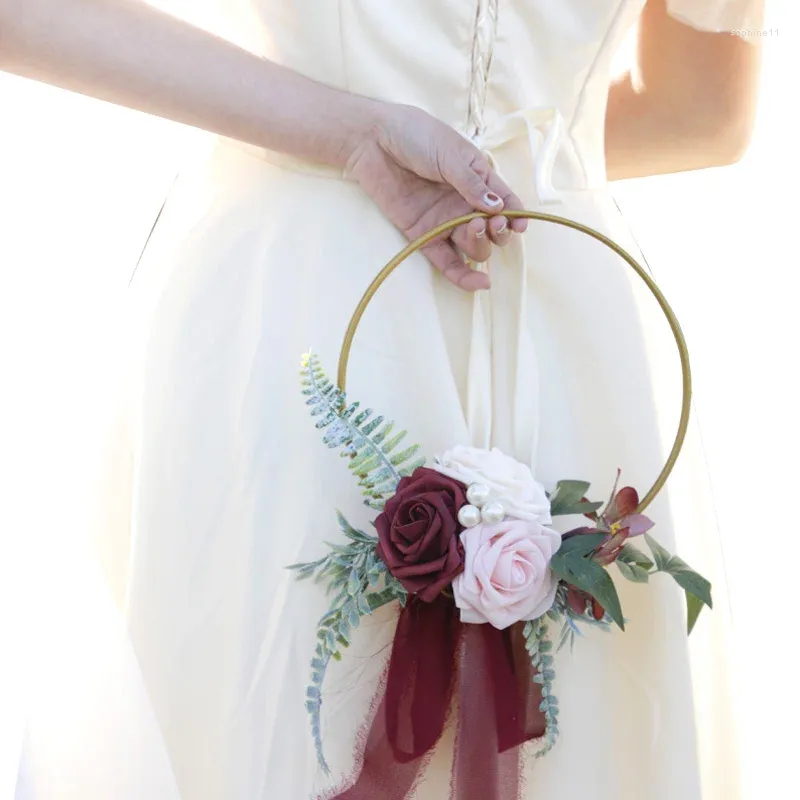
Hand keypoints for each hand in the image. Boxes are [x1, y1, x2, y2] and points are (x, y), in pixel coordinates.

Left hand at [344, 103, 526, 290]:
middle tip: (490, 223)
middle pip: (492, 231)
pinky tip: (479, 284)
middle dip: (497, 232)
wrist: (374, 141)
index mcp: (478, 179)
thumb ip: (472, 184)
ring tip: (471, 227)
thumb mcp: (450, 154)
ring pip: (474, 247)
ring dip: (479, 244)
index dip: (516, 216)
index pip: (505, 203)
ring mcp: (445, 222)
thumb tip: (498, 210)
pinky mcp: (424, 236)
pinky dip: (464, 276)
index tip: (519, 225)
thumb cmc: (416, 136)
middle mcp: (464, 204)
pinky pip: (448, 262)